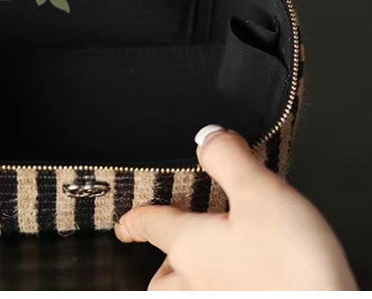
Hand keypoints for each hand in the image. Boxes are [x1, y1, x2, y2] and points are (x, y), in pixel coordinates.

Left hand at [115, 126, 356, 289]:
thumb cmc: (294, 270)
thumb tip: (207, 136)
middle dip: (165, 261)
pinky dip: (222, 289)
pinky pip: (217, 298)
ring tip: (211, 267)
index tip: (125, 222)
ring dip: (190, 281)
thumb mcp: (260, 194)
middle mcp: (195, 284)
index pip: (150, 225)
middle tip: (174, 248)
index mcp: (191, 246)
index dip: (135, 218)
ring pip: (185, 294)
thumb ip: (229, 160)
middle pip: (161, 276)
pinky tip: (248, 281)